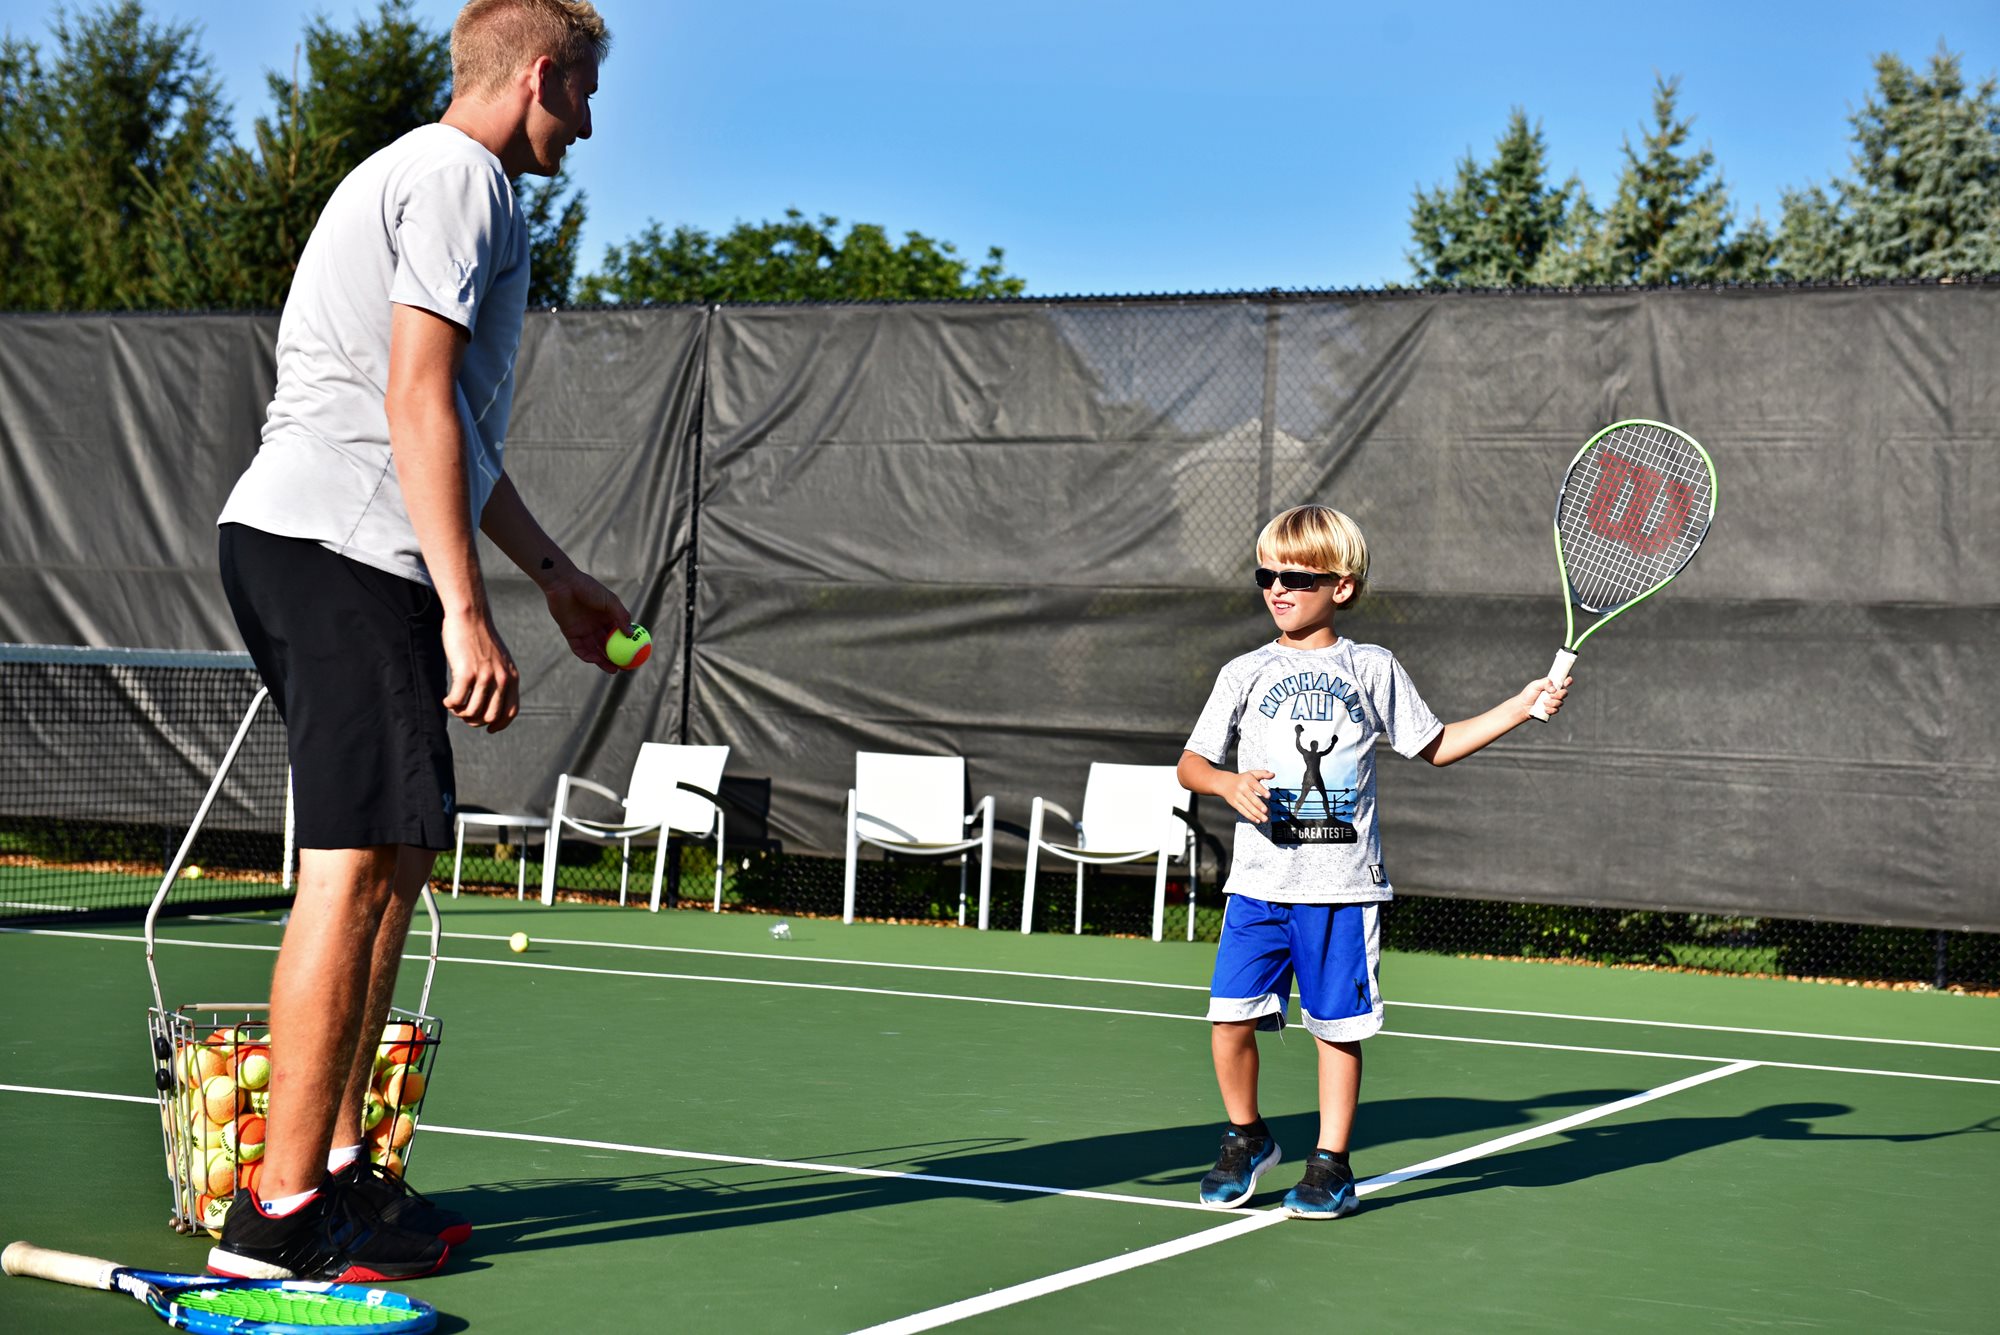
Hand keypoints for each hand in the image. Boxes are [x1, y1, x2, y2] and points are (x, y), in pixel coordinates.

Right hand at [441, 611, 519, 731]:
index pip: (510, 711)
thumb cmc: (480, 638)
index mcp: (512, 678)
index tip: (488, 729)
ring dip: (460, 713)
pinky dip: (450, 704)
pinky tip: (446, 700)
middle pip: (490, 716)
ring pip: (473, 712)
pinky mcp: (466, 673)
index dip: (499, 724)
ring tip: (454, 706)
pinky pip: (457, 701)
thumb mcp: (499, 660)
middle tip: (463, 714)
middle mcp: (502, 679)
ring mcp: (484, 676)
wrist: (470, 616)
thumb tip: (491, 703)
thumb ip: (500, 679)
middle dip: (475, 721)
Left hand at [543, 570, 631, 673]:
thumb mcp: (610, 600)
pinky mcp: (571, 634)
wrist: (563, 583)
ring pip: (595, 650)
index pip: (619, 635)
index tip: (636, 655)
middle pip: (608, 646)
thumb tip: (631, 634)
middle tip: (625, 667)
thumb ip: (621, 616)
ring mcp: (584, 631)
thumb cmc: (588, 588)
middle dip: (617, 658)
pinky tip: (596, 660)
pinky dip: (588, 656)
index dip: (628, 646)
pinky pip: (580, 649)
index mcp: (607, 618)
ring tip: (613, 670)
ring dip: (603, 661)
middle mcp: (596, 626)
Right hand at [1221, 769, 1274, 823]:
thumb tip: (1273, 774)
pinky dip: (1250, 816)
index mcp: (1247, 780)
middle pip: (1251, 797)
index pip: (1255, 785)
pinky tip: (1257, 820)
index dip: (1262, 790)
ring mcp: (1237, 797)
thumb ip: (1263, 774)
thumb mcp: (1252, 773)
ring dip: (1256, 813)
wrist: (1225, 783)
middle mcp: (1242, 788)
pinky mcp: (1235, 804)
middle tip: (1265, 810)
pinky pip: (1243, 811)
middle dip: (1258, 804)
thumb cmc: (1242, 779)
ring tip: (1265, 819)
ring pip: (1247, 806)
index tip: (1269, 795)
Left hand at [1521, 675, 1571, 717]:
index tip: (1566, 682)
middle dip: (1560, 695)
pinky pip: (1556, 710)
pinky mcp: (1552, 710)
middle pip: (1565, 693)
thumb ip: (1545, 683)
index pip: (1564, 681)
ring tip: (1544, 702)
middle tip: (1551, 695)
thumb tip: (1554, 689)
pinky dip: (1551, 710)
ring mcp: (1554, 702)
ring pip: (1561, 702)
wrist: (1523, 706)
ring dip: (1553, 703)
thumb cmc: (1529, 693)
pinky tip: (1545, 709)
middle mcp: (1555, 693)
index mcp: (1553, 685)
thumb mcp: (1535, 685)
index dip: (1568, 680)